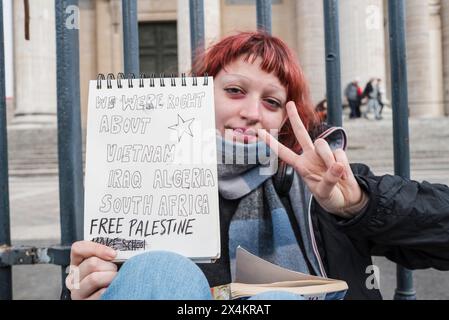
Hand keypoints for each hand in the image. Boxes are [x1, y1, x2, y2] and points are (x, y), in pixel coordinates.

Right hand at [66, 241, 117, 299]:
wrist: (114, 295)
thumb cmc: (111, 278)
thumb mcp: (106, 264)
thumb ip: (106, 256)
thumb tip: (115, 252)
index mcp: (77, 264)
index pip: (78, 248)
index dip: (97, 248)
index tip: (113, 254)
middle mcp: (74, 278)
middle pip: (92, 263)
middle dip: (110, 266)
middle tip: (115, 271)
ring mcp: (78, 292)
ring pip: (94, 278)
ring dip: (111, 277)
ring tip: (115, 280)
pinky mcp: (85, 302)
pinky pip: (100, 293)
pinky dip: (110, 289)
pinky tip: (112, 289)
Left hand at [259, 101, 367, 217]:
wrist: (346, 198)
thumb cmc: (330, 197)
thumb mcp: (325, 193)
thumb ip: (329, 180)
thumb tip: (337, 165)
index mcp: (301, 166)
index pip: (284, 153)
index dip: (272, 143)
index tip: (260, 133)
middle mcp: (310, 156)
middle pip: (301, 133)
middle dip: (295, 118)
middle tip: (289, 103)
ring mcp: (323, 154)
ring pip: (323, 145)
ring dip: (329, 159)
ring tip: (335, 173)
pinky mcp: (338, 154)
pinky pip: (339, 153)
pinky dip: (342, 165)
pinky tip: (343, 174)